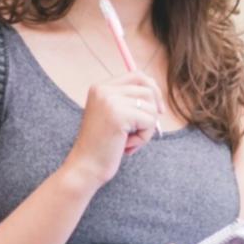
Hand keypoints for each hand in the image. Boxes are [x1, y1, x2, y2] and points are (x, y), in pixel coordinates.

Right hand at [62, 71, 165, 187]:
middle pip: (148, 89)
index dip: (153, 91)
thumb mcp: (114, 116)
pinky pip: (149, 121)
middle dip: (153, 110)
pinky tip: (127, 146)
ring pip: (151, 107)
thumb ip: (129, 101)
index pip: (137, 75)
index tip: (157, 110)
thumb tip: (156, 90)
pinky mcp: (118, 115)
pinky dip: (144, 137)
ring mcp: (110, 101)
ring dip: (146, 128)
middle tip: (144, 129)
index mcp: (100, 87)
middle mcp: (103, 90)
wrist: (86, 167)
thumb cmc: (103, 146)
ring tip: (129, 140)